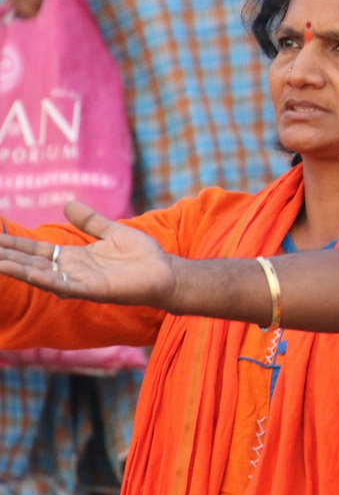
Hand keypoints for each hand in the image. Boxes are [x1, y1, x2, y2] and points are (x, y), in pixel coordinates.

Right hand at [0, 201, 176, 306]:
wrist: (167, 272)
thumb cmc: (142, 256)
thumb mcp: (113, 231)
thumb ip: (90, 220)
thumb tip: (67, 203)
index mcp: (74, 258)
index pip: (36, 250)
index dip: (14, 244)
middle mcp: (73, 271)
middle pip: (32, 262)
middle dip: (8, 256)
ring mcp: (82, 282)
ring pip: (43, 275)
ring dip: (19, 269)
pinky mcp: (95, 290)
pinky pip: (66, 286)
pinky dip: (47, 280)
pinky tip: (30, 273)